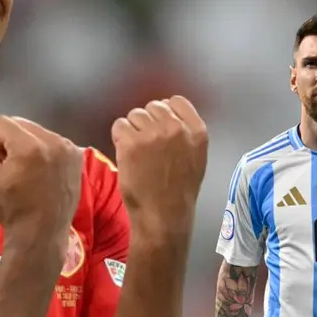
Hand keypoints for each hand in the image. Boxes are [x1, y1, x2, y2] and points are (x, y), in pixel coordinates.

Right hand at [0, 112, 82, 251]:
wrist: (41, 233)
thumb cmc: (10, 207)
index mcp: (29, 146)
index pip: (0, 122)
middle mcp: (53, 140)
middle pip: (19, 123)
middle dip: (9, 140)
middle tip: (10, 168)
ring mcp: (68, 147)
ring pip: (35, 130)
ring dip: (26, 143)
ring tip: (26, 171)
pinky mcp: (76, 154)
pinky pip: (51, 140)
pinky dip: (42, 150)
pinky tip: (40, 171)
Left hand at [111, 96, 208, 238]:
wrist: (164, 216)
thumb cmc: (179, 191)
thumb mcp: (196, 157)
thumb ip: (186, 133)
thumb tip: (168, 115)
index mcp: (197, 131)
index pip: (175, 101)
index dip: (164, 112)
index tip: (160, 128)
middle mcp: (176, 128)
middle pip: (153, 106)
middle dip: (147, 122)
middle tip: (146, 146)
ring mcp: (153, 135)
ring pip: (134, 114)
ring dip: (132, 129)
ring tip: (137, 152)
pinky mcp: (131, 143)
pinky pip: (119, 125)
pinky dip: (119, 137)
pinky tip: (126, 154)